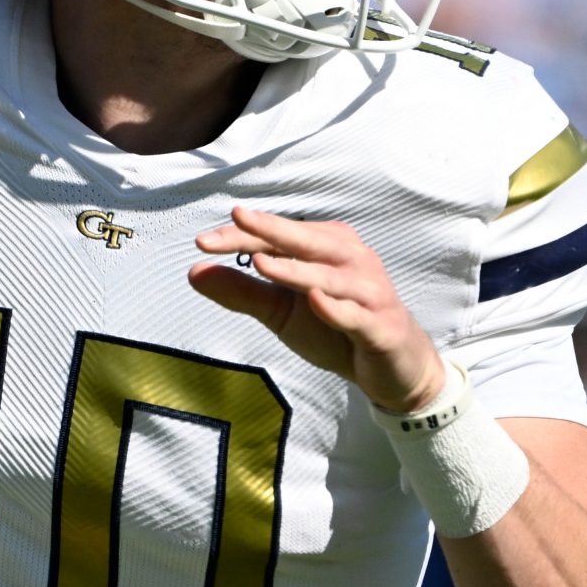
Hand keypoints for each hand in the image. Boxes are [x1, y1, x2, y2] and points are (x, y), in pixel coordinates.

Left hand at [188, 208, 444, 412]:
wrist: (394, 369)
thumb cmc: (336, 328)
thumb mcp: (281, 312)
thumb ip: (241, 291)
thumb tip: (193, 272)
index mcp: (325, 247)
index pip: (277, 236)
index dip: (241, 235)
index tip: (201, 241)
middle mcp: (350, 259)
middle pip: (306, 241)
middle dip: (270, 230)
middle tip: (236, 217)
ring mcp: (369, 292)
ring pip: (330, 275)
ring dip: (296, 269)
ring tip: (262, 262)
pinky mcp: (381, 326)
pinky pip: (356, 315)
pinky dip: (337, 307)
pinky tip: (316, 300)